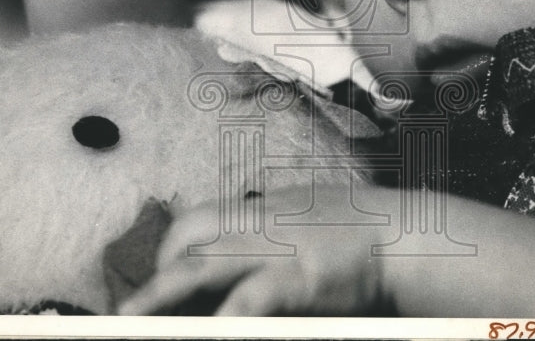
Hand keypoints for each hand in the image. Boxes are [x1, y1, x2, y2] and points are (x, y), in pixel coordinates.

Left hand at [117, 184, 397, 315]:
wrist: (403, 237)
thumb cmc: (359, 227)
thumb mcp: (308, 210)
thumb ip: (273, 221)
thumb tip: (242, 239)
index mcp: (261, 206)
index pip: (198, 216)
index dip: (171, 244)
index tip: (164, 271)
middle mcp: (260, 222)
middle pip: (189, 235)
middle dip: (157, 270)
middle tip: (137, 307)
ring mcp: (275, 250)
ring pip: (203, 266)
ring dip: (162, 293)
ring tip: (132, 319)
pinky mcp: (296, 279)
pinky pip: (248, 300)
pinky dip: (224, 319)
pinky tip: (213, 329)